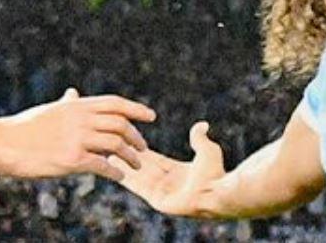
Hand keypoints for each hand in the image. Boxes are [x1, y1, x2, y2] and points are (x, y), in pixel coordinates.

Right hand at [0, 88, 155, 181]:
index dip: (136, 109)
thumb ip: (66, 104)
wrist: (4, 142)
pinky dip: (115, 172)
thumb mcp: (49, 110)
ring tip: (135, 166)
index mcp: (75, 106)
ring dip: (131, 157)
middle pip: (120, 124)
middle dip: (136, 137)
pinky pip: (104, 166)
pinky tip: (118, 176)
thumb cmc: (24, 127)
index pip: (114, 103)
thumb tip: (73, 93)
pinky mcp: (72, 159)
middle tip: (143, 148)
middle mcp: (79, 119)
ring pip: (117, 145)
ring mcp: (76, 138)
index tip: (152, 116)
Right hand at [108, 121, 225, 215]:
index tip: (131, 143)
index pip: (157, 161)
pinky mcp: (159, 201)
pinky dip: (126, 177)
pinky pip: (139, 187)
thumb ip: (199, 138)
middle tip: (112, 149)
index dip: (143, 152)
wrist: (218, 192)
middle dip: (129, 159)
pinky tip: (115, 169)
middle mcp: (171, 185)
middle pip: (145, 169)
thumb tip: (203, 125)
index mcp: (181, 174)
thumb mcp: (207, 150)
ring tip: (107, 157)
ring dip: (124, 167)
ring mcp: (165, 194)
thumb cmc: (216, 173)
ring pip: (138, 177)